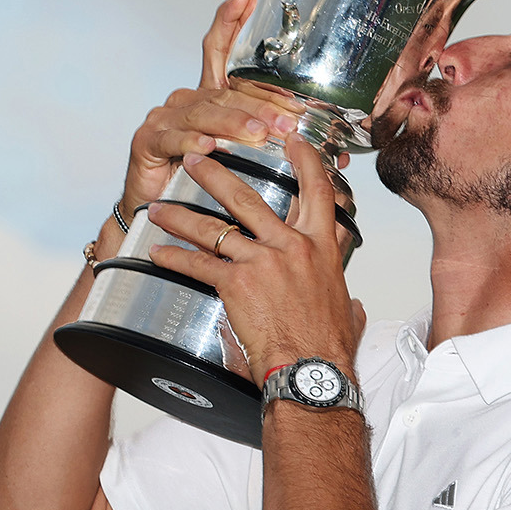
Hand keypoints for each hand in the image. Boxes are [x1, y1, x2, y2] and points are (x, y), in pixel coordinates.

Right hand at [118, 0, 307, 221]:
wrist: (158, 214)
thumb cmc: (203, 182)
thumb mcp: (247, 161)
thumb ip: (285, 153)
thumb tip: (337, 157)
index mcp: (210, 97)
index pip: (219, 51)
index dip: (230, 23)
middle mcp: (186, 100)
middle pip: (224, 92)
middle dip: (260, 104)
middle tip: (288, 118)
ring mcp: (165, 118)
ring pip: (204, 114)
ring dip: (234, 123)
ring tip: (258, 134)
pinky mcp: (148, 142)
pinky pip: (173, 139)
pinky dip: (192, 142)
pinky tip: (209, 146)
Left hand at [145, 135, 365, 382]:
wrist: (311, 369)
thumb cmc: (328, 346)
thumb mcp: (346, 310)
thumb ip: (346, 299)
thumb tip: (352, 304)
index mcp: (321, 247)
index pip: (317, 191)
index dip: (305, 160)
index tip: (293, 140)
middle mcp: (291, 246)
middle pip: (249, 198)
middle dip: (218, 175)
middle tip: (199, 158)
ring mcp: (261, 262)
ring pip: (214, 228)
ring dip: (182, 216)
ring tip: (160, 208)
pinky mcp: (236, 283)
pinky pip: (198, 264)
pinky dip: (174, 258)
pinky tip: (158, 253)